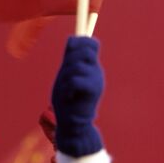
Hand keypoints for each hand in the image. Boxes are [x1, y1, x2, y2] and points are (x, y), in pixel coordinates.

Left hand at [52, 37, 103, 153]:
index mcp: (90, 66)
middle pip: (86, 49)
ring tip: (66, 89)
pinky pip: (76, 80)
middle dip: (70, 58)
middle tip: (66, 74)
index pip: (91, 43)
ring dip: (66, 76)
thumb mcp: (66, 75)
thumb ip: (70, 58)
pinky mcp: (94, 90)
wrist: (74, 124)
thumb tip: (73, 38)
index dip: (80, 41)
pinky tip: (69, 96)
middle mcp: (96, 70)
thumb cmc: (67, 101)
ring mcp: (97, 79)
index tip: (69, 51)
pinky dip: (68, 88)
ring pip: (77, 65)